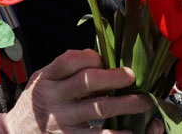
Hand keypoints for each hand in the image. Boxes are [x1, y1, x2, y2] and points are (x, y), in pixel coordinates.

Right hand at [4, 49, 162, 132]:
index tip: (101, 59)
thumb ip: (64, 67)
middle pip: (87, 82)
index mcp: (47, 78)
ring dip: (125, 105)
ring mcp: (62, 121)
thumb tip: (97, 55)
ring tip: (144, 102)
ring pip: (98, 110)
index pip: (68, 61)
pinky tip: (131, 132)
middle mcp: (54, 98)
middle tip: (133, 76)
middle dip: (113, 77)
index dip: (89, 57)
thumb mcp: (42, 79)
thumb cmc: (37, 102)